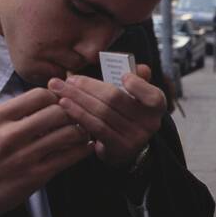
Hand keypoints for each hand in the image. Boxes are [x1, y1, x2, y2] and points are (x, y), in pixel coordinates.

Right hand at [0, 88, 94, 216]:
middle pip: (58, 111)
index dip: (56, 98)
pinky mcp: (36, 176)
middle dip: (72, 113)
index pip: (39, 95)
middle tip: (77, 118)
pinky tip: (84, 147)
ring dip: (80, 132)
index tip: (61, 104)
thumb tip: (50, 100)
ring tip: (81, 133)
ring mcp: (24, 157)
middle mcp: (10, 135)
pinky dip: (82, 150)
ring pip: (68, 133)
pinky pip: (69, 157)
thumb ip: (16, 113)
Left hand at [48, 63, 165, 169]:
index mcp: (156, 107)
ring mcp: (134, 138)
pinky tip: (64, 104)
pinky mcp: (118, 148)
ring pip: (102, 112)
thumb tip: (141, 68)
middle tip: (68, 79)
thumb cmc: (125, 113)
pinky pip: (95, 127)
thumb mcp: (134, 96)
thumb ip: (137, 80)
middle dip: (88, 86)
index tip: (123, 76)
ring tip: (59, 89)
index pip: (153, 96)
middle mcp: (149, 124)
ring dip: (77, 98)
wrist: (124, 148)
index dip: (139, 86)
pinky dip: (78, 113)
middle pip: (115, 98)